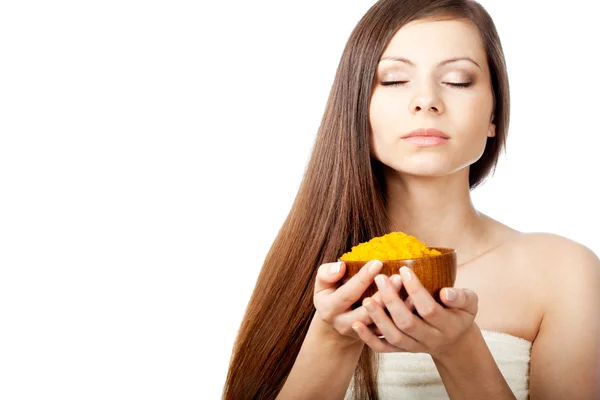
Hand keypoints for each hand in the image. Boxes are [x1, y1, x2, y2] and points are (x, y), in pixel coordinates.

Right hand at [313, 260, 402, 344]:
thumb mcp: (322, 284)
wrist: (336, 321)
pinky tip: (413, 304)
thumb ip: (327, 273)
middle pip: (366, 313)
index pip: (348, 293)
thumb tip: (341, 266)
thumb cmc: (331, 294)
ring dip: (396, 309)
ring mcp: (360, 334)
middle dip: (383, 296)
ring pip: (381, 326)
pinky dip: (402, 318)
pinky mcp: (374, 340)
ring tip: (409, 291)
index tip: (378, 262)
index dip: (362, 278)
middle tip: (397, 277)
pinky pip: (390, 333)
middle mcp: (343, 325)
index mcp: (329, 309)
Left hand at [351, 266, 477, 357]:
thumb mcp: (469, 303)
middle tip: (380, 278)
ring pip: (394, 337)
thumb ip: (461, 297)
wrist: (454, 341)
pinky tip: (357, 324)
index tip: (403, 269)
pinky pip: (383, 348)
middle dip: (392, 301)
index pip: (428, 308)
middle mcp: (430, 339)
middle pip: (407, 323)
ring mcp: (415, 347)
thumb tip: (446, 292)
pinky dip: (368, 338)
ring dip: (378, 319)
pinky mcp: (402, 351)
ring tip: (366, 299)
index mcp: (447, 325)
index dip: (415, 290)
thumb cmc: (459, 313)